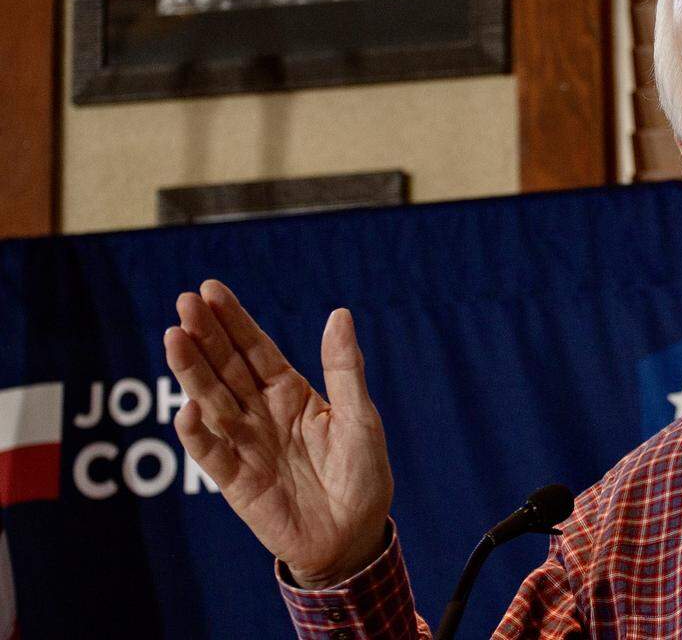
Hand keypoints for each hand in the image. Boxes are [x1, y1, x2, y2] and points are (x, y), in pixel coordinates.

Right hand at [164, 280, 392, 588]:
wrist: (354, 537)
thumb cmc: (362, 474)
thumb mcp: (360, 417)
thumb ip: (344, 368)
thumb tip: (340, 313)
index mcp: (290, 393)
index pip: (255, 349)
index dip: (233, 321)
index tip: (209, 290)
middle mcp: (261, 413)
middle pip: (227, 368)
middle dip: (206, 336)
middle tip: (184, 302)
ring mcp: (246, 445)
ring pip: (212, 402)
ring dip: (192, 372)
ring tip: (173, 338)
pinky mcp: (236, 482)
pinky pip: (212, 455)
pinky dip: (197, 434)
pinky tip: (187, 409)